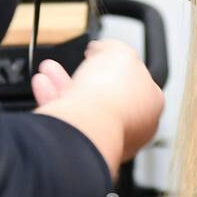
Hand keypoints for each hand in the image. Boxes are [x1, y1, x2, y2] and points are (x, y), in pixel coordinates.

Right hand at [32, 40, 163, 172]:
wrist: (87, 124)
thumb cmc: (111, 94)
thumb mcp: (121, 52)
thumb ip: (115, 49)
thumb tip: (104, 49)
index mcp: (152, 103)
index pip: (135, 81)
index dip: (116, 65)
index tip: (101, 55)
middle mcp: (132, 126)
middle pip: (106, 94)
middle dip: (86, 74)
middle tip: (76, 63)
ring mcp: (107, 139)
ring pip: (83, 107)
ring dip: (64, 85)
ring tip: (49, 71)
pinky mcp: (83, 146)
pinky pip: (67, 119)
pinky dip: (53, 101)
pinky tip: (43, 87)